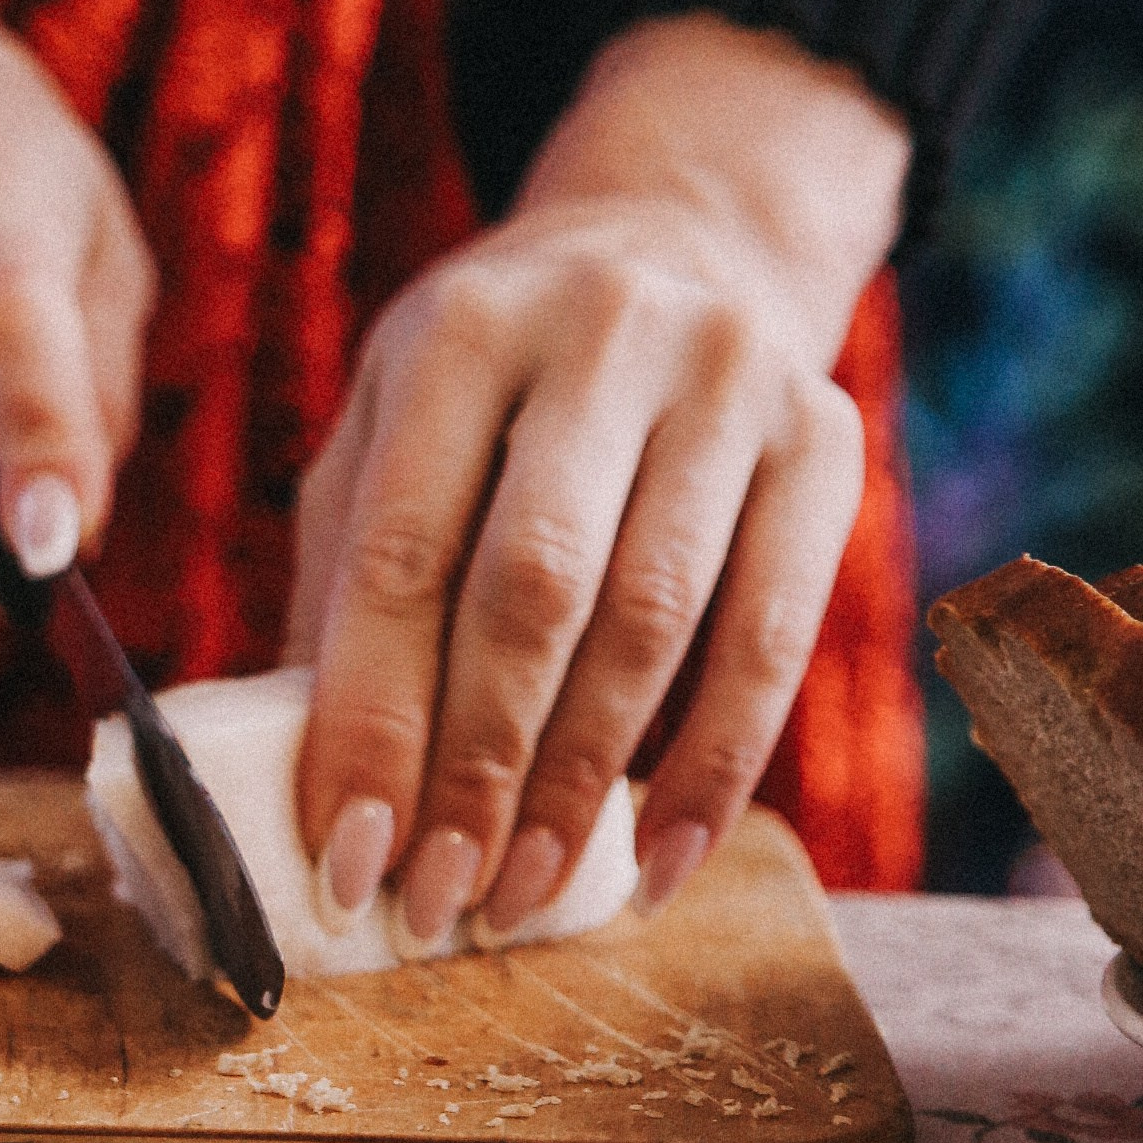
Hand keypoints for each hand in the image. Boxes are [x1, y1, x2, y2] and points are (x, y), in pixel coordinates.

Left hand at [288, 14, 911, 940]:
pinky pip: (773, 637)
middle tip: (439, 898)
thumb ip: (347, 578)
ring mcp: (730, 380)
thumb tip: (316, 781)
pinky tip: (658, 862)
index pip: (402, 552)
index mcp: (463, 331)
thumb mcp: (395, 425)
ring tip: (527, 894)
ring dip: (585, 788)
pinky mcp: (827, 439)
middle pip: (533, 589)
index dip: (371, 720)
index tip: (346, 858)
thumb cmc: (499, 380)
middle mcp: (602, 335)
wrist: (680, 244)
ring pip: (654, 622)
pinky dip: (714, 769)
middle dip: (478, 767)